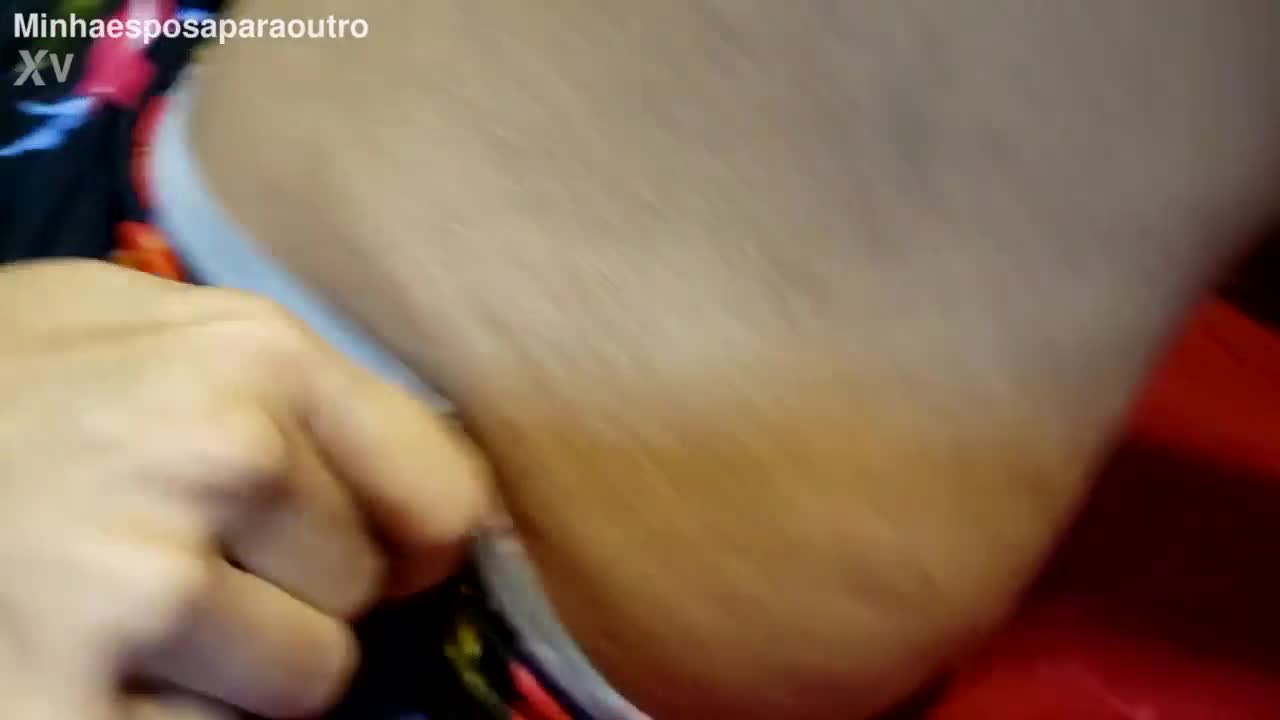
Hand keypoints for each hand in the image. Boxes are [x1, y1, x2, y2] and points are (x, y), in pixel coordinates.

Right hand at [0, 260, 491, 718]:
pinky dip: (164, 714)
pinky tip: (93, 656)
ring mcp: (134, 590)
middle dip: (302, 586)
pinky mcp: (64, 710)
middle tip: (191, 549)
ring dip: (240, 662)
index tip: (372, 540)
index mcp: (251, 358)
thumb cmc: (5, 377)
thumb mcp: (149, 324)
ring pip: (308, 681)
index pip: (447, 501)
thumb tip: (454, 502)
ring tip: (134, 603)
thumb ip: (314, 396)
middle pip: (366, 590)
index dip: (415, 535)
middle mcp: (212, 460)